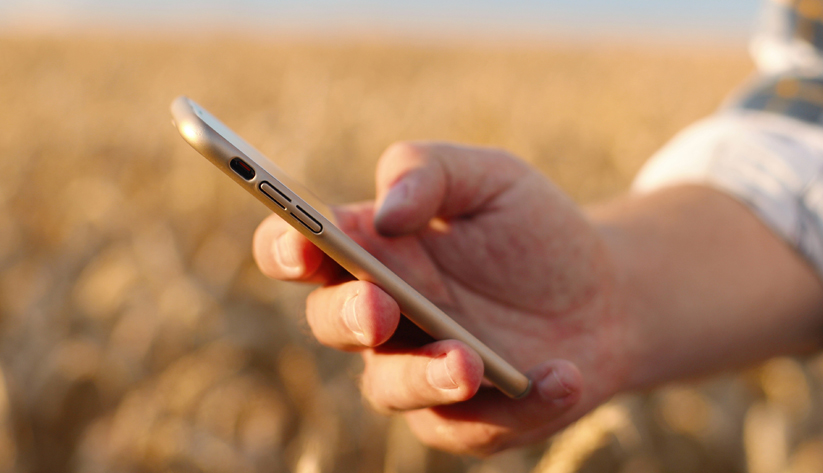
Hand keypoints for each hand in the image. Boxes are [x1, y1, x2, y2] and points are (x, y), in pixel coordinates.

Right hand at [253, 142, 630, 454]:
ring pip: (390, 389)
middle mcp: (384, 317)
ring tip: (469, 363)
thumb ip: (429, 172)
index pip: (300, 251)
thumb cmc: (532, 229)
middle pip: (331, 324)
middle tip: (381, 308)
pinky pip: (478, 427)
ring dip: (423, 378)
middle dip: (347, 317)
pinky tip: (560, 375)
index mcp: (371, 252)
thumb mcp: (490, 177)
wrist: (605, 290)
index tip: (301, 242)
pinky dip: (521, 405)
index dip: (284, 248)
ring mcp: (419, 371)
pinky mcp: (469, 419)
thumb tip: (386, 215)